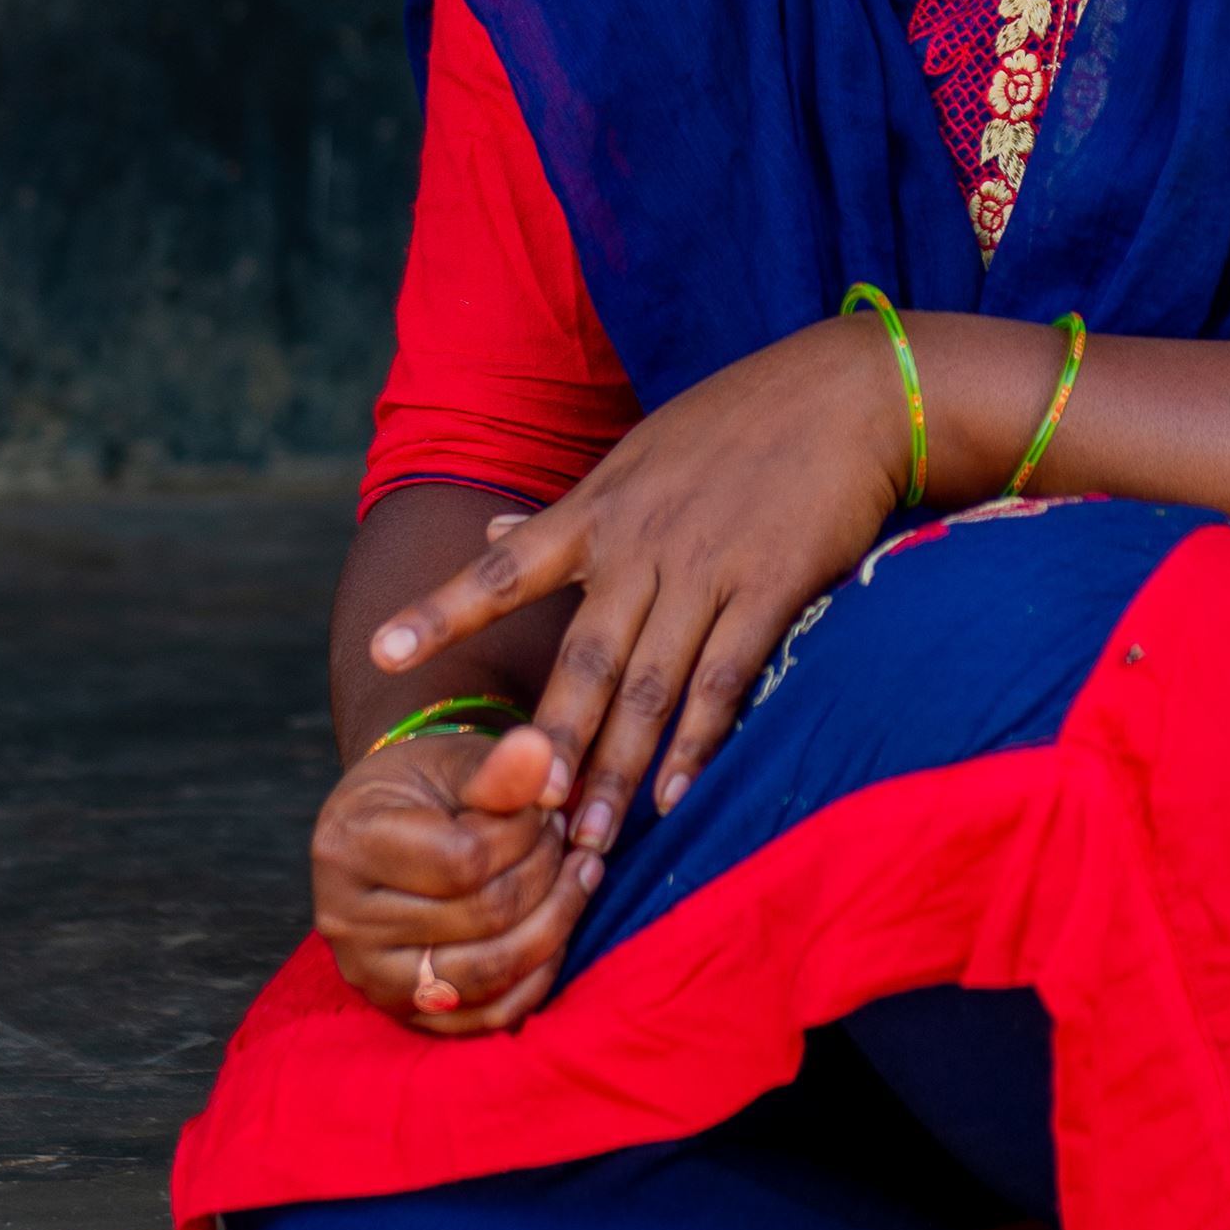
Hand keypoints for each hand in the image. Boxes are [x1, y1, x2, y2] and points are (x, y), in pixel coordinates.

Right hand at [310, 719, 585, 1032]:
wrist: (397, 829)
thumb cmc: (430, 789)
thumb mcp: (458, 762)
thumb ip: (498, 769)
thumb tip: (541, 753)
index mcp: (348, 843)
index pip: (464, 859)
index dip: (525, 836)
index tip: (545, 810)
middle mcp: (344, 918)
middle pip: (484, 917)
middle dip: (547, 874)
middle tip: (568, 841)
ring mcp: (371, 974)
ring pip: (490, 973)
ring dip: (555, 924)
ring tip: (577, 877)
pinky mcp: (404, 1010)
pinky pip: (489, 1016)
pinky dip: (539, 977)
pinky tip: (561, 928)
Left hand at [364, 314, 930, 891]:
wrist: (845, 392)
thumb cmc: (737, 422)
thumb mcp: (636, 454)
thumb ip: (566, 513)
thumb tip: (493, 533)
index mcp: (598, 511)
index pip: (503, 569)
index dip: (442, 608)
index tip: (383, 649)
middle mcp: (640, 546)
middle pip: (580, 660)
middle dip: (547, 744)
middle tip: (515, 816)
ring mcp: (705, 568)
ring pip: (649, 686)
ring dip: (618, 768)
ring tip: (589, 838)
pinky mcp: (770, 587)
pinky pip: (726, 678)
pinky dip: (699, 741)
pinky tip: (678, 794)